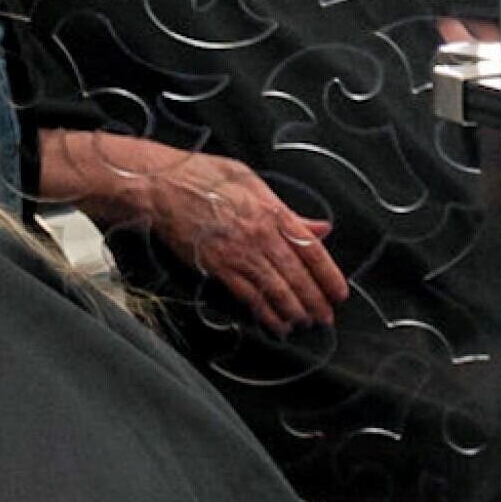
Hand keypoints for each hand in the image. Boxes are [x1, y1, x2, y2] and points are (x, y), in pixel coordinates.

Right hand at [142, 156, 347, 334]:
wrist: (161, 187)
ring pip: (277, 290)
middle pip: (297, 275)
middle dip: (315, 301)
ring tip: (304, 323)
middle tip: (325, 317)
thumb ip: (288, 209)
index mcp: (272, 210)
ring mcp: (239, 253)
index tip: (339, 293)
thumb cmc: (204, 176)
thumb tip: (321, 228)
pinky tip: (276, 324)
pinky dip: (267, 314)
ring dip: (294, 311)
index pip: (311, 249)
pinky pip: (250, 297)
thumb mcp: (251, 181)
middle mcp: (260, 234)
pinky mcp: (218, 267)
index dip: (329, 275)